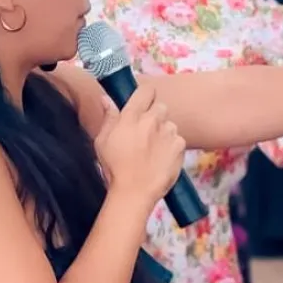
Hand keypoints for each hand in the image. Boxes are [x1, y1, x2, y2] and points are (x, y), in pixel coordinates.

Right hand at [94, 84, 185, 208]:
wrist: (134, 192)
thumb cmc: (114, 168)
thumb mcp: (102, 141)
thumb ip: (108, 117)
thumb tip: (107, 98)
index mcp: (132, 116)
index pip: (146, 90)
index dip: (145, 95)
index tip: (142, 102)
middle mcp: (153, 120)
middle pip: (160, 106)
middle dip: (154, 115)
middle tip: (145, 131)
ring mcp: (169, 133)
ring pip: (170, 124)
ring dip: (163, 132)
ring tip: (152, 149)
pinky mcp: (180, 146)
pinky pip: (178, 139)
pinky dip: (172, 146)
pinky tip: (161, 158)